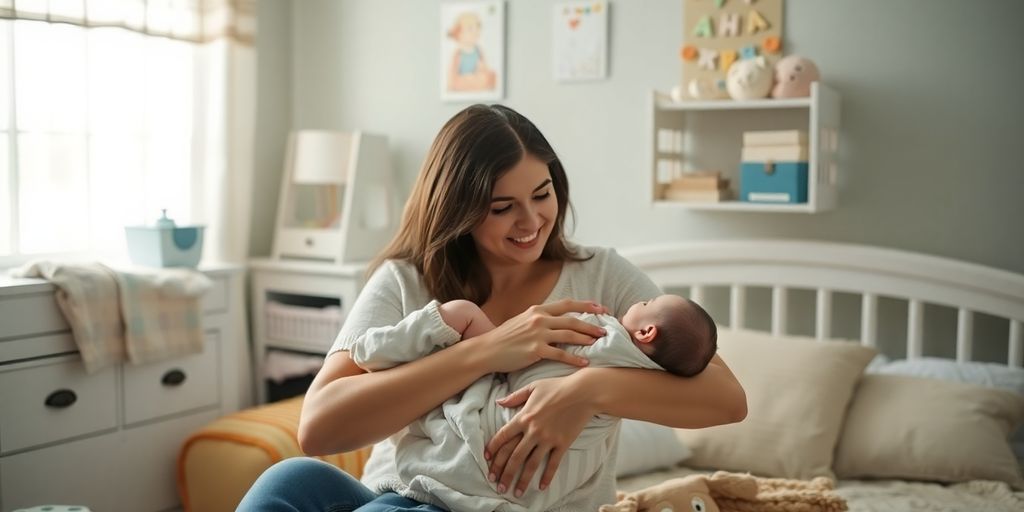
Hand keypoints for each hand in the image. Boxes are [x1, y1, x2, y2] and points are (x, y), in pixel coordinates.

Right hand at [473, 299, 607, 373]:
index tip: (601, 308)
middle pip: (572, 320)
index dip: (586, 305)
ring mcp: (537, 334)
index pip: (567, 304)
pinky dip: (574, 358)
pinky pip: (560, 354)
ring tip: (600, 343)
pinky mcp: (535, 350)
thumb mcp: (522, 321)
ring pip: (569, 335)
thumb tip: (555, 320)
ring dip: (587, 338)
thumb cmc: (504, 338)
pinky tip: (585, 362)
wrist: (487, 350)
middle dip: (592, 324)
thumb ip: (539, 319)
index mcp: (537, 310)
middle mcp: (539, 319)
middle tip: (606, 329)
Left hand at [484, 374, 596, 496]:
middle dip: (504, 473)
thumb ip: (515, 397)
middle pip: (514, 456)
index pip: (502, 437)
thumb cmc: (557, 386)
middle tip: (498, 486)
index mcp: (524, 416)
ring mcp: (548, 439)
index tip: (487, 461)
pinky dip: (547, 477)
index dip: (493, 449)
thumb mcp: (533, 387)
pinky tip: (541, 487)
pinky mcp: (563, 443)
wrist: (584, 392)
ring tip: (516, 493)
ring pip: (531, 464)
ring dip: (522, 480)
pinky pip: (553, 464)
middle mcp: (533, 431)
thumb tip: (498, 402)